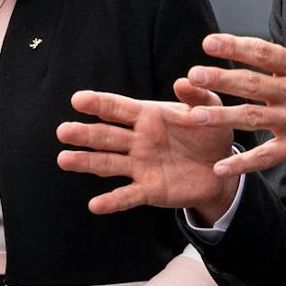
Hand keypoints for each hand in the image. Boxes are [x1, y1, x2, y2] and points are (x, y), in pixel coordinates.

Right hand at [57, 79, 237, 219]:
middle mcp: (138, 141)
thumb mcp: (209, 109)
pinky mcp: (148, 190)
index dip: (99, 104)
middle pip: (106, 136)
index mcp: (148, 116)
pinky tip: (95, 206)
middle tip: (63, 131)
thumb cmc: (210, 132)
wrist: (221, 168)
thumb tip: (183, 80)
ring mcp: (140, 166)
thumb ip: (198, 96)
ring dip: (86, 162)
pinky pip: (127, 195)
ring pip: (108, 163)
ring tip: (64, 160)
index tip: (78, 100)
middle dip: (85, 134)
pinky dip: (112, 201)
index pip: (118, 108)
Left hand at [169, 0, 285, 175]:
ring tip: (192, 116)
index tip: (209, 43)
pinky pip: (267, 157)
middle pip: (251, 84)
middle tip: (192, 75)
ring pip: (252, 119)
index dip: (235, 46)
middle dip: (220, 80)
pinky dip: (243, 163)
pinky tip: (219, 168)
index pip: (264, 53)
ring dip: (221, 118)